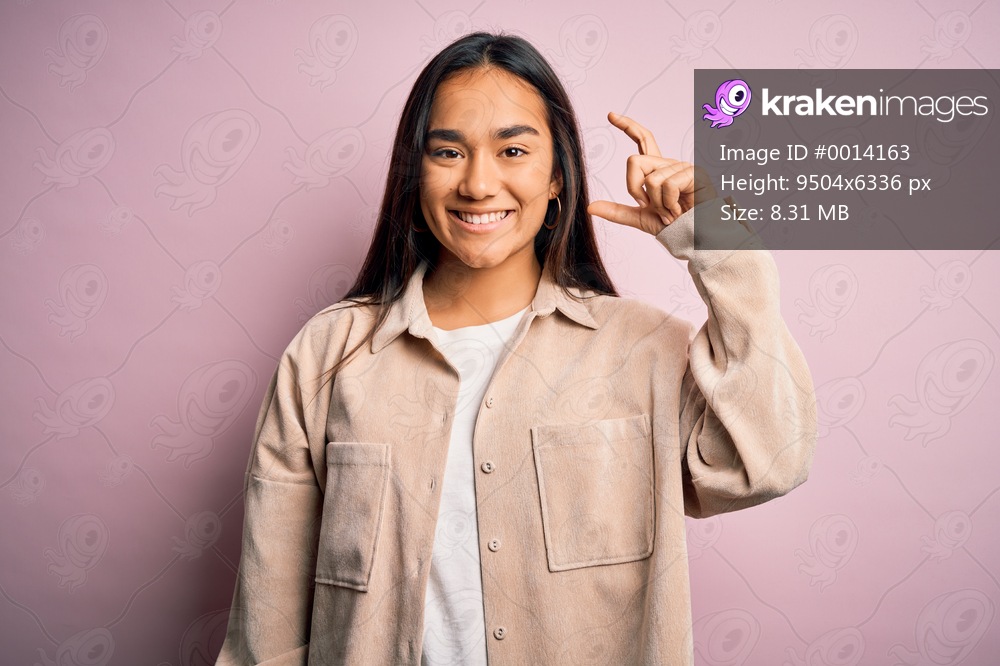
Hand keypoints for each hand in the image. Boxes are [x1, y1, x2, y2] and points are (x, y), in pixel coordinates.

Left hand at [588, 112, 717, 234]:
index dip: (627, 125)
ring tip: (671, 212)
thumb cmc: (673, 226)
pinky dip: (669, 204)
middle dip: (634, 189)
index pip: (642, 140)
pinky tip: (680, 209)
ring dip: (657, 203)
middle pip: (634, 161)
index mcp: (657, 170)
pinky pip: (667, 185)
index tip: (610, 114)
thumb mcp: (640, 218)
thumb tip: (590, 207)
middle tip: (649, 206)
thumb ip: (616, 211)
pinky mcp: (694, 174)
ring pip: (650, 179)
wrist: (694, 238)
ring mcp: (681, 167)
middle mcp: (668, 164)